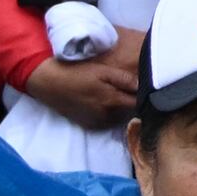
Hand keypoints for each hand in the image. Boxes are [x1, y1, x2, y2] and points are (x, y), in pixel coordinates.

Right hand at [20, 41, 145, 129]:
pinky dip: (110, 114)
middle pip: (130, 113)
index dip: (145, 97)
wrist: (48, 82)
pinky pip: (106, 122)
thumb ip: (124, 80)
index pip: (139, 105)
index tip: (148, 88)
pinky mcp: (87, 124)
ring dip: (122, 109)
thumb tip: (143, 85)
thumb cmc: (77, 72)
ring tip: (119, 94)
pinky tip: (106, 102)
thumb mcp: (103, 71)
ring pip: (118, 119)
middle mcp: (106, 117)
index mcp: (112, 103)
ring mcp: (95, 123)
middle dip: (134, 102)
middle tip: (132, 89)